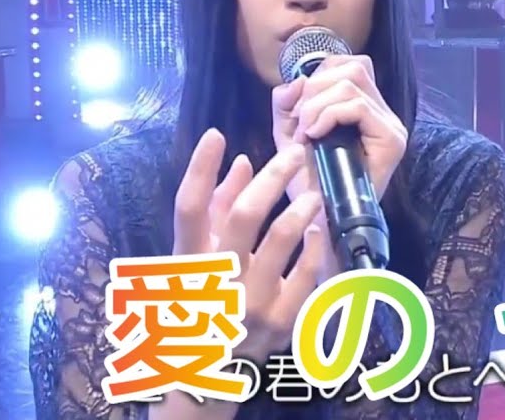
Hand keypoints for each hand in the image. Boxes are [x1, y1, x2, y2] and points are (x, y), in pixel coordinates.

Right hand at [174, 129, 330, 361]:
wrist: (212, 370)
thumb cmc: (204, 299)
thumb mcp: (199, 256)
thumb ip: (216, 210)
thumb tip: (243, 161)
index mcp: (188, 262)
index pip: (189, 207)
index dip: (200, 168)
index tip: (215, 134)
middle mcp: (216, 281)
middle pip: (242, 215)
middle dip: (272, 178)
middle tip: (294, 153)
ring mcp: (251, 302)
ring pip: (281, 240)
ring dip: (301, 208)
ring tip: (313, 193)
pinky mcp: (282, 321)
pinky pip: (307, 273)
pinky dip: (313, 247)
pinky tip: (316, 232)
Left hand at [270, 55, 407, 278]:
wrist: (320, 224)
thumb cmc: (308, 184)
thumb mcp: (289, 133)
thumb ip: (288, 102)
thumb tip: (296, 80)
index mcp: (365, 108)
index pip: (349, 64)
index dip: (318, 74)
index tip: (298, 108)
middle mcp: (384, 113)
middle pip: (352, 67)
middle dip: (314, 89)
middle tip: (300, 123)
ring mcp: (391, 126)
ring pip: (352, 82)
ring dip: (317, 104)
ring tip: (305, 133)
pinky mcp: (392, 140)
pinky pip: (358, 106)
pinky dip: (328, 114)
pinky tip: (314, 136)